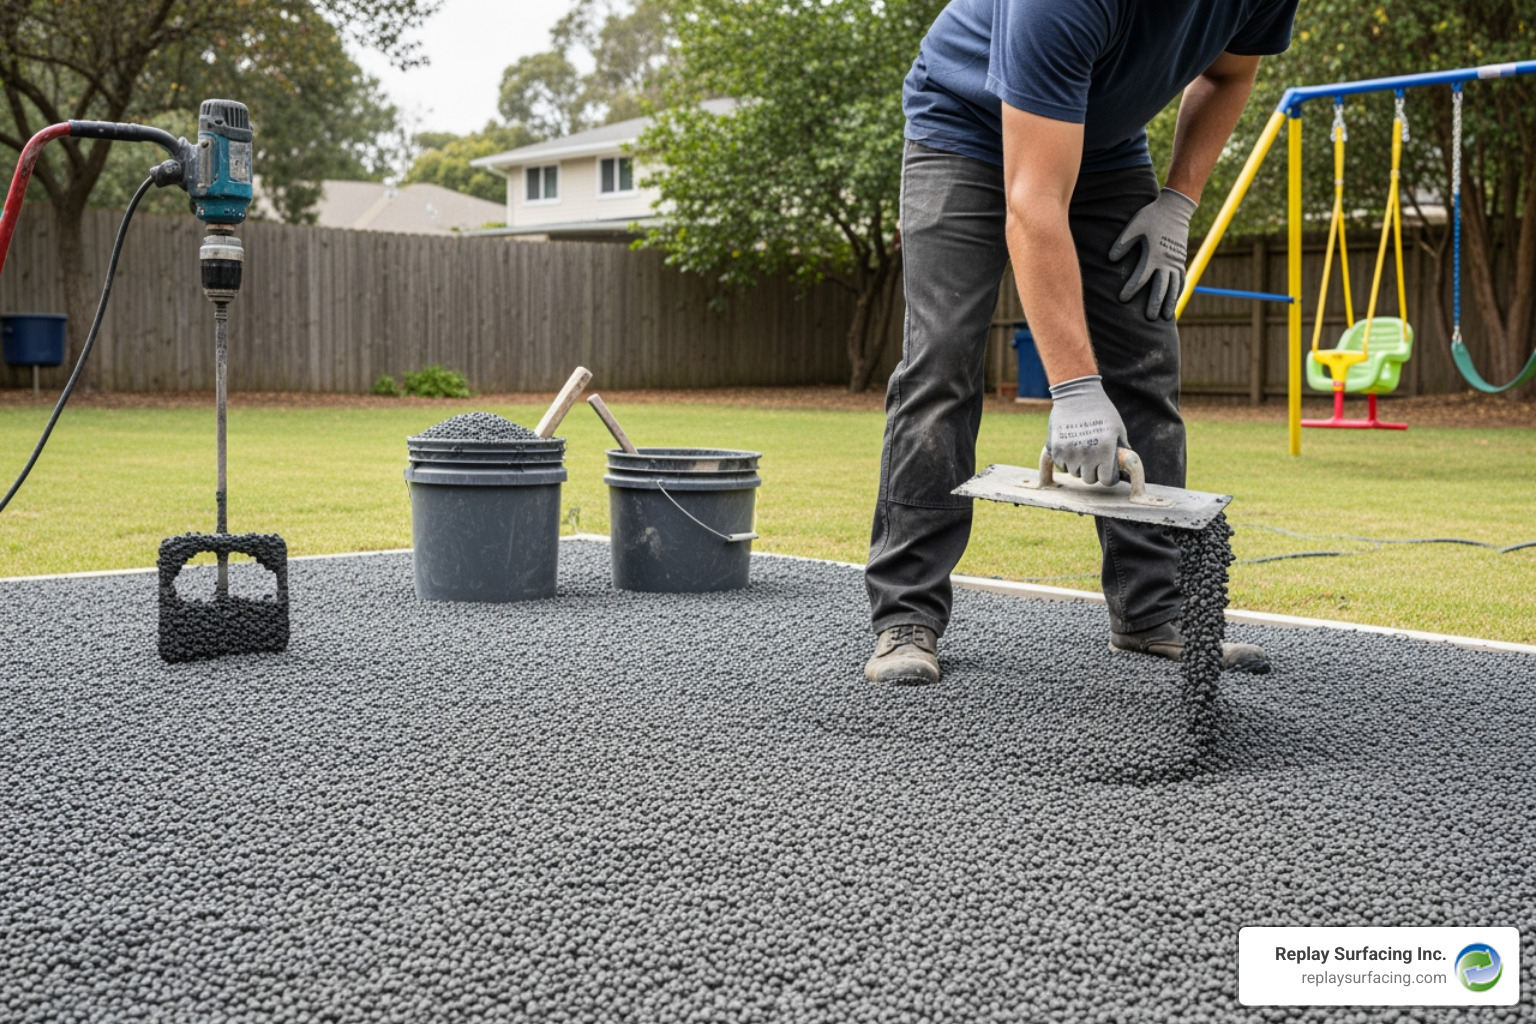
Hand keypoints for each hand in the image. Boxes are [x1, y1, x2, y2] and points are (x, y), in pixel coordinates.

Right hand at [1047, 375, 1127, 486]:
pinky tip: (1071, 446)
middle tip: (1094, 459)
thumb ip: (1122, 450)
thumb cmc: (1101, 410)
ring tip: (1082, 449)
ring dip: (1079, 465)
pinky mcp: (1055, 448)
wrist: (1076, 394)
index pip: (1106, 480)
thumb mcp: (1118, 429)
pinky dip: (1066, 460)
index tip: (1107, 471)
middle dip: (1093, 471)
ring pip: (1074, 473)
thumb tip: (1126, 470)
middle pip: (1089, 479)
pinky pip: (1061, 465)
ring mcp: (1069, 452)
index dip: (1108, 476)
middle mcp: (1087, 454)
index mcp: (1105, 450)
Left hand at [1108, 187, 1196, 320]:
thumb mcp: (1133, 226)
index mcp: (1153, 254)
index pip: (1141, 277)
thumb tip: (1110, 259)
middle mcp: (1166, 261)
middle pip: (1161, 287)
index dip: (1131, 289)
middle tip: (1149, 318)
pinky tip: (1176, 300)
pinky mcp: (1181, 259)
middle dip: (1155, 303)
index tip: (1123, 299)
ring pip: (1174, 286)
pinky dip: (1179, 290)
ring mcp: (1176, 261)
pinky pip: (1182, 279)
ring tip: (1167, 317)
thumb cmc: (1151, 216)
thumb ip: (1122, 243)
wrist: (1175, 207)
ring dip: (1171, 301)